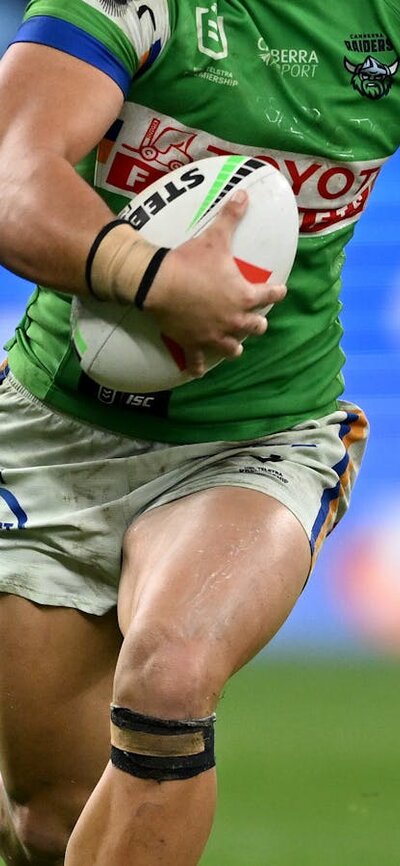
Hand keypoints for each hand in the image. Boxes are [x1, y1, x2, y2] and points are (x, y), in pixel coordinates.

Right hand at [144, 190, 286, 377]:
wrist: (159, 283)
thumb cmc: (191, 261)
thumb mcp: (215, 237)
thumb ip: (231, 217)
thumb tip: (244, 193)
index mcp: (244, 296)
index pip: (269, 295)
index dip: (277, 292)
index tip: (280, 291)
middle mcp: (234, 319)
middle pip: (255, 327)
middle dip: (256, 324)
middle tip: (255, 321)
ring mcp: (214, 335)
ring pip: (233, 349)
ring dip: (235, 347)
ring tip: (235, 346)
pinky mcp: (193, 344)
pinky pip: (198, 361)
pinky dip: (198, 367)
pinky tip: (199, 372)